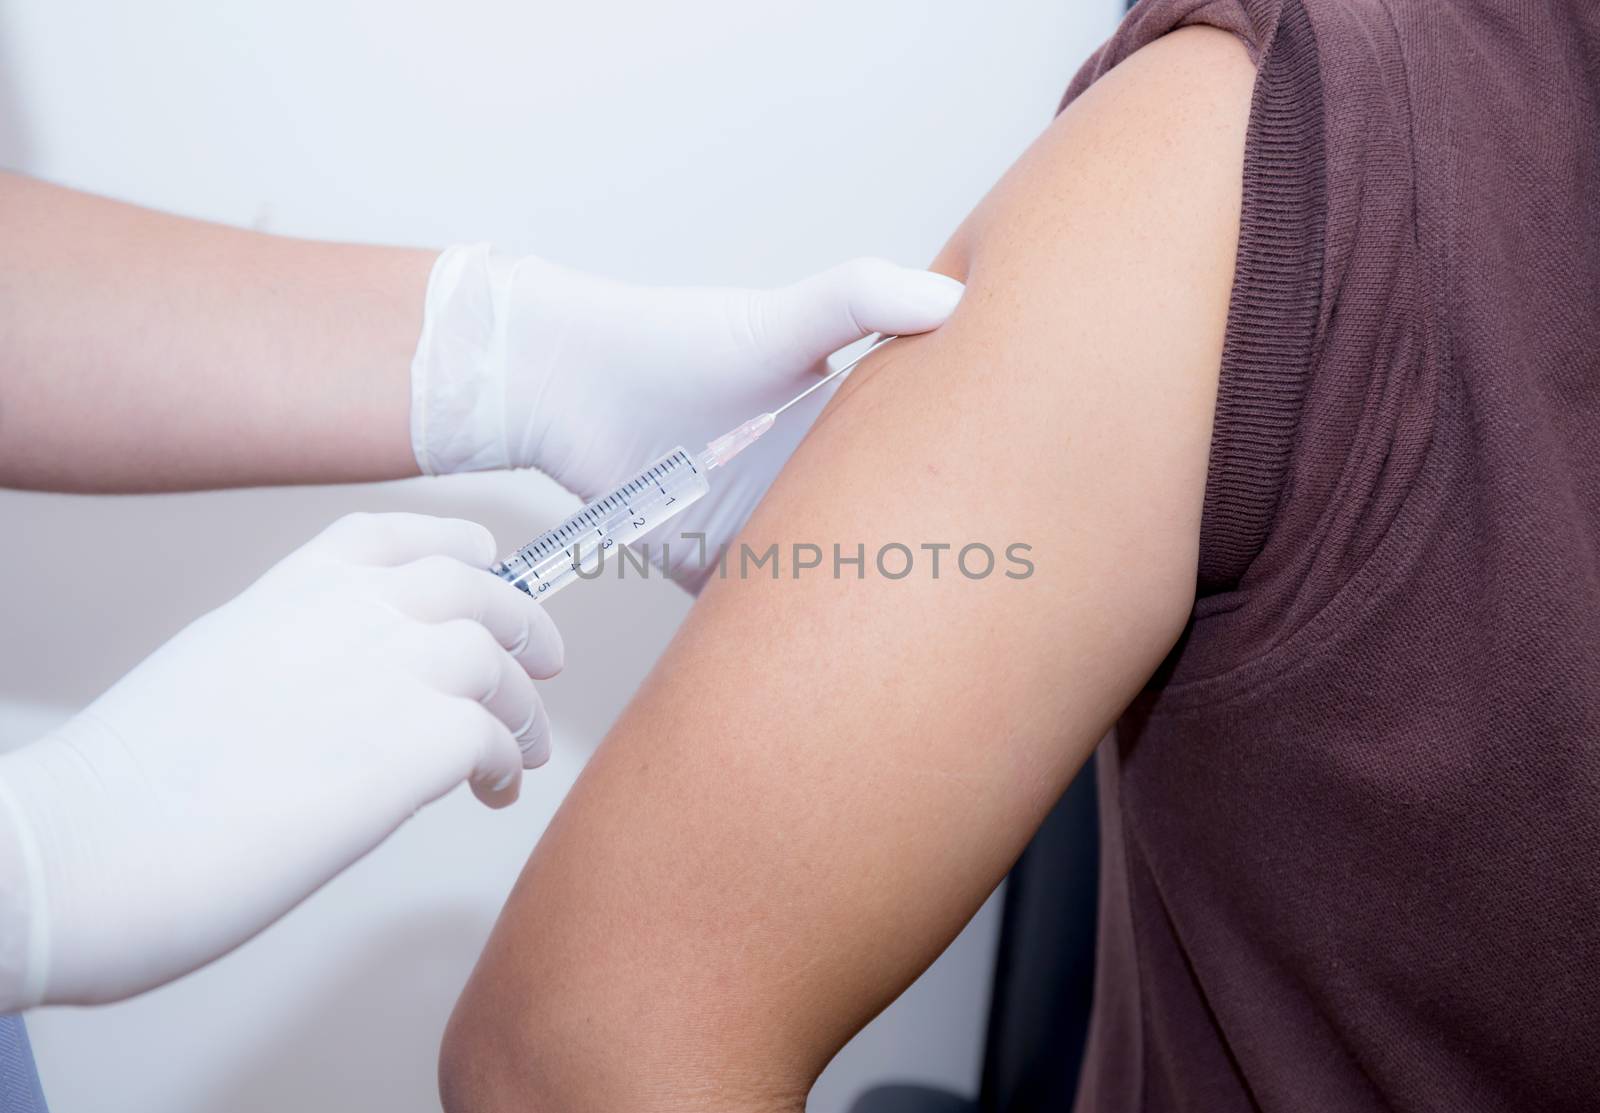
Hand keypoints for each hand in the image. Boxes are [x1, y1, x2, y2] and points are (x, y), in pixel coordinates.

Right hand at [0, 513, 562, 1007]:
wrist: (90, 849)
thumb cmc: (130, 791)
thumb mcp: (215, 677)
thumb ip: (296, 662)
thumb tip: (357, 695)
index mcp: (286, 589)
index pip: (392, 536)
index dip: (455, 547)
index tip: (487, 563)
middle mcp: (348, 611)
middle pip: (472, 587)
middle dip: (520, 622)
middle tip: (545, 661)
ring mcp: (391, 666)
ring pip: (499, 658)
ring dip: (522, 707)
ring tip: (524, 751)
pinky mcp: (420, 738)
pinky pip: (498, 735)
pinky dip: (508, 761)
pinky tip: (494, 792)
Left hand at [409, 247, 963, 589]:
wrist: (570, 390)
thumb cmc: (678, 344)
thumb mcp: (782, 318)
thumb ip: (862, 300)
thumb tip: (954, 297)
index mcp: (839, 428)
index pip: (916, 466)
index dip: (961, 490)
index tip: (1008, 517)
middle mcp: (808, 486)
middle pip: (879, 537)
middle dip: (917, 565)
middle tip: (966, 596)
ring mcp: (764, 534)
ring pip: (825, 586)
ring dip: (856, 609)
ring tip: (908, 638)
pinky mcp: (714, 574)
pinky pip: (757, 619)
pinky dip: (780, 637)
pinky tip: (818, 655)